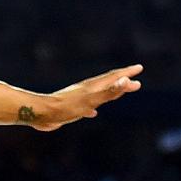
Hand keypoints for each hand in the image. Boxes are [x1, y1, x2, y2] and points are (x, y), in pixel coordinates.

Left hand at [26, 64, 142, 131]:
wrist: (41, 113)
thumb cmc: (66, 107)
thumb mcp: (91, 100)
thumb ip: (109, 92)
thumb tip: (127, 80)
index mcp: (92, 87)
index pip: (113, 77)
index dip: (127, 73)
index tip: (139, 68)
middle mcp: (85, 90)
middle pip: (106, 83)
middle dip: (121, 80)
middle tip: (135, 79)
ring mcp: (77, 98)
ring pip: (97, 93)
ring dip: (109, 92)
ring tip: (116, 93)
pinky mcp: (70, 108)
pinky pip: (86, 106)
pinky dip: (93, 107)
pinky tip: (93, 112)